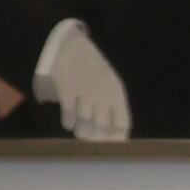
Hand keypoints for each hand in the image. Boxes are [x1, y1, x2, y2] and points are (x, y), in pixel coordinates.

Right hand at [40, 18, 132, 140]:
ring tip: (80, 130)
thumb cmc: (93, 70)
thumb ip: (114, 109)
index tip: (110, 143)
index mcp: (117, 94)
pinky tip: (69, 122)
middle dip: (97, 139)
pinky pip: (69, 117)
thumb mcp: (111, 85)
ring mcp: (84, 94)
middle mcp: (103, 96)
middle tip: (92, 139)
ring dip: (82, 132)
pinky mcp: (67, 91)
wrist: (72, 46)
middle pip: (102, 130)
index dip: (116, 139)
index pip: (122, 125)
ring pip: (85, 126)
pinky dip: (68, 123)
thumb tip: (116, 135)